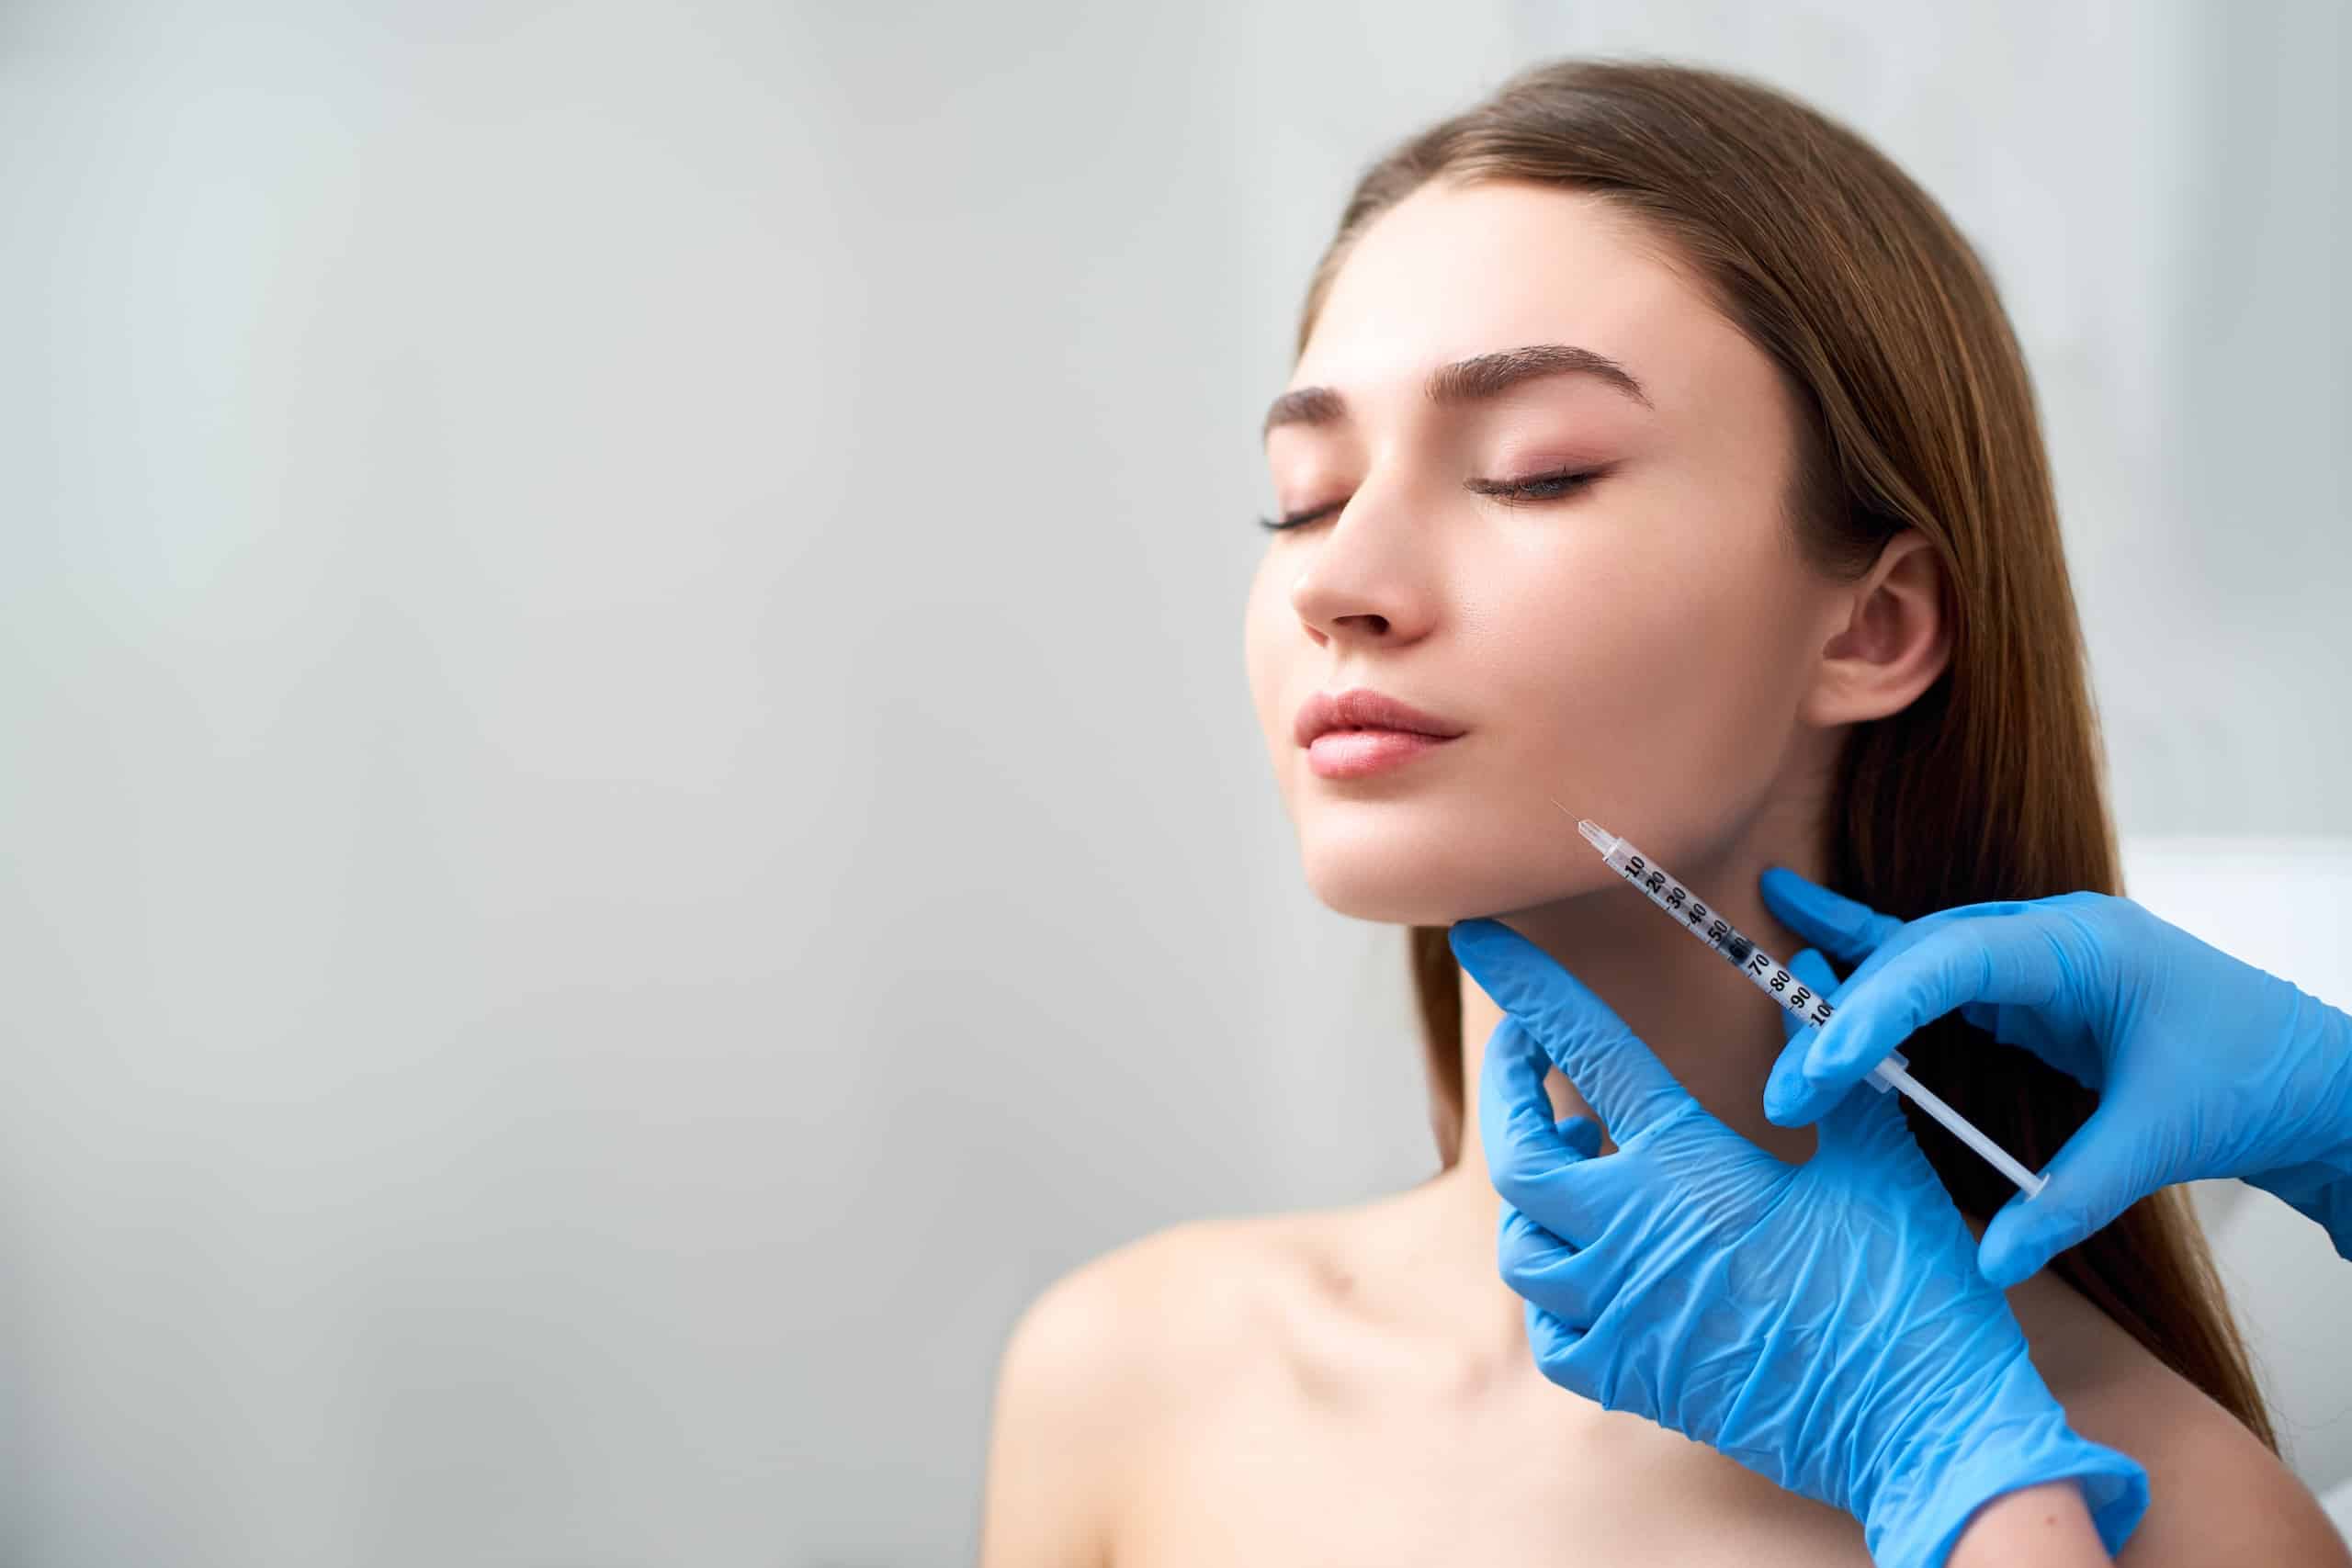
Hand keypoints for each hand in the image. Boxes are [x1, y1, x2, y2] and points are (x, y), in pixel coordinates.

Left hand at [1450, 917, 2148, 1567]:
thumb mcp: (1882, 1166)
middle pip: (1518, 1152)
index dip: (1529, 986)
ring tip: (1583, 1165)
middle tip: (1530, 1055)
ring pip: (1521, 1246)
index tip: (1478, 939)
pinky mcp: (1630, 1382)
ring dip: (1534, 1199)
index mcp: (1691, 1169)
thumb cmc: (1911, 1296)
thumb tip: (1814, 971)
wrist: (1927, 1434)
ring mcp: (1622, 1317)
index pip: (1589, 1049)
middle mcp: (1634, 1238)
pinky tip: (1596, 1270)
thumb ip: (1830, 1067)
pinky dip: (1555, 1295)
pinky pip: (1550, 1333)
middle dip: (1510, 1091)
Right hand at [1757, 871, 2351, 1282]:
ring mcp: (2040, 955)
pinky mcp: (2036, 985)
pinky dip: (1879, 968)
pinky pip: (1940, 973)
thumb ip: (2069, 1197)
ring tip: (1765, 975)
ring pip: (1921, 955)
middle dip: (1844, 1014)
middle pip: (1920, 955)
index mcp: (2081, 948)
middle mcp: (2050, 935)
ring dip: (1848, 980)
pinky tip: (1815, 929)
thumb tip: (1988, 1261)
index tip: (1820, 1067)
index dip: (1872, 1009)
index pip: (1948, 962)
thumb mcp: (2162, 1140)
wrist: (2319, 1074)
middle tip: (1788, 1087)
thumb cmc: (2256, 1082)